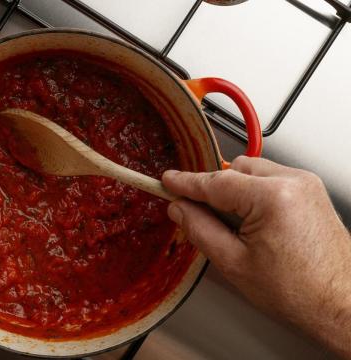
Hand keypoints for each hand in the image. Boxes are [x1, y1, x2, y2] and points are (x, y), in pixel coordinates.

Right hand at [163, 156, 350, 357]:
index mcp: (272, 197)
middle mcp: (293, 182)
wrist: (340, 305)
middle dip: (214, 190)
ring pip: (252, 172)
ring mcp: (306, 186)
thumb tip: (180, 209)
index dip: (186, 182)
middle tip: (199, 214)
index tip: (168, 181)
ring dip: (235, 192)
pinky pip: (271, 181)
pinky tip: (251, 224)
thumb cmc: (299, 292)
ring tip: (233, 227)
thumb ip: (200, 229)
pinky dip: (254, 195)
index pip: (216, 181)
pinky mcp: (311, 193)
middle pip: (234, 170)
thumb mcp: (233, 263)